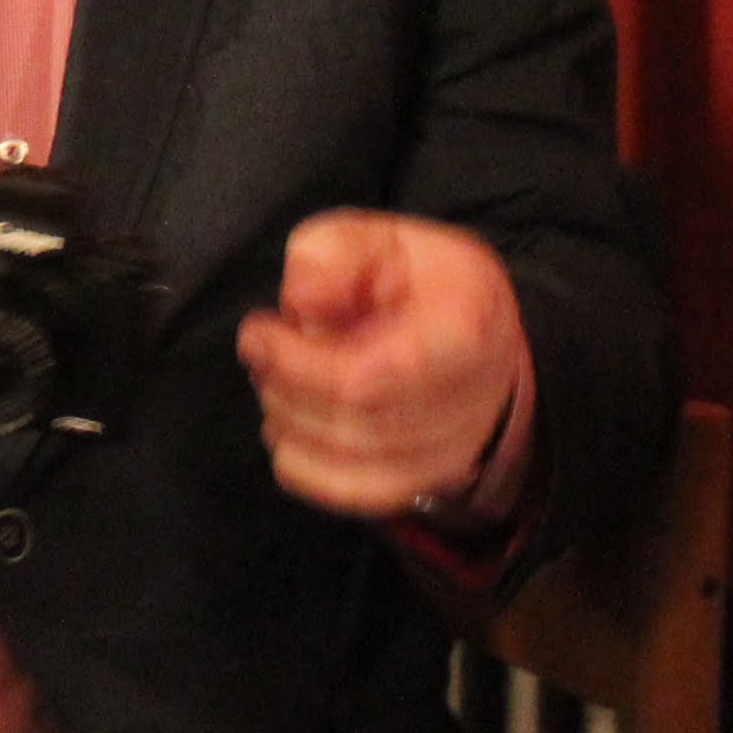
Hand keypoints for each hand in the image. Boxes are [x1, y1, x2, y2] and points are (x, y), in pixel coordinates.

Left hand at [234, 209, 527, 517]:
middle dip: (286, 386)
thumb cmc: (417, 279)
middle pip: (353, 422)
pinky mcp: (428, 481)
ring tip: (274, 380)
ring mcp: (454, 450)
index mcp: (466, 330)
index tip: (257, 330)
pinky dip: (306, 467)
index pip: (371, 377)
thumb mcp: (376, 237)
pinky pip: (357, 494)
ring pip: (350, 462)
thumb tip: (300, 302)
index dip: (298, 363)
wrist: (474, 330)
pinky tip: (285, 429)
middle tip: (262, 350)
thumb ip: (333, 255)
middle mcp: (471, 402)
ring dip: (291, 422)